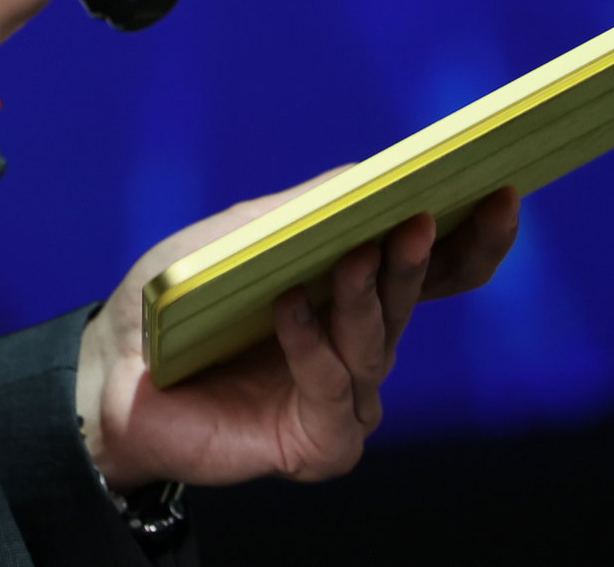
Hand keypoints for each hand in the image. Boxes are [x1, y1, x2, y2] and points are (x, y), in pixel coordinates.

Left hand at [75, 183, 520, 489]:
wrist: (110, 373)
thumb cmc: (176, 300)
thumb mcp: (239, 235)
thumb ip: (304, 209)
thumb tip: (372, 171)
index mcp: (354, 294)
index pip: (436, 268)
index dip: (474, 236)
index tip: (503, 191)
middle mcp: (360, 347)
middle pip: (413, 299)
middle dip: (422, 258)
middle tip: (423, 216)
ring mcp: (343, 398)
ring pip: (377, 344)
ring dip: (366, 298)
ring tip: (354, 258)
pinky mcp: (317, 442)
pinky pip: (333, 393)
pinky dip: (311, 348)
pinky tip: (287, 312)